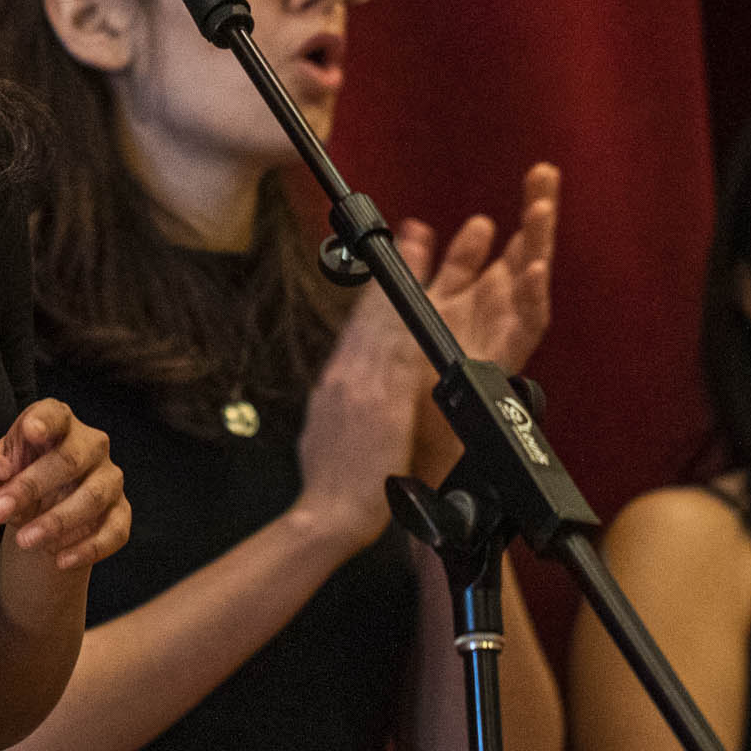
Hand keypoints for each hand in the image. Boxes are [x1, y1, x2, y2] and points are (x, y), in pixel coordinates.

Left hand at [0, 399, 128, 573]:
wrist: (47, 506)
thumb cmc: (20, 474)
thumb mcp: (0, 467)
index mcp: (60, 423)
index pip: (55, 415)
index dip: (45, 421)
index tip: (30, 430)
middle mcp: (92, 445)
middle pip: (69, 460)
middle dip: (32, 487)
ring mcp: (110, 478)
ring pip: (92, 498)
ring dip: (57, 522)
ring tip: (23, 542)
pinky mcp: (121, 512)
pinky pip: (114, 531)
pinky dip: (88, 548)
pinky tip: (60, 560)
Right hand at [292, 222, 437, 551]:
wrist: (327, 515)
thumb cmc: (332, 487)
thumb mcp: (327, 436)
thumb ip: (340, 409)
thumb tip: (343, 397)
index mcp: (338, 388)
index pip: (359, 331)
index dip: (375, 296)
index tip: (388, 271)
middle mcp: (347, 380)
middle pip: (371, 315)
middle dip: (392, 273)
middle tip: (411, 235)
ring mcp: (362, 388)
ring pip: (384, 322)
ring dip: (406, 281)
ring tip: (423, 245)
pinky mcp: (379, 402)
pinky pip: (396, 352)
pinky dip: (406, 319)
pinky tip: (422, 298)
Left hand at [427, 163, 557, 377]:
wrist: (410, 430)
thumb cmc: (412, 377)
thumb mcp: (411, 307)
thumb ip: (416, 266)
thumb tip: (418, 228)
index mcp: (467, 299)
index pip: (490, 250)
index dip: (507, 210)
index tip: (513, 181)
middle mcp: (489, 312)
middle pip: (520, 254)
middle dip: (534, 214)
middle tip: (543, 173)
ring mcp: (500, 331)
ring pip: (529, 280)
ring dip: (537, 243)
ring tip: (541, 207)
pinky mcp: (506, 355)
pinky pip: (528, 323)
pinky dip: (532, 294)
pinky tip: (534, 268)